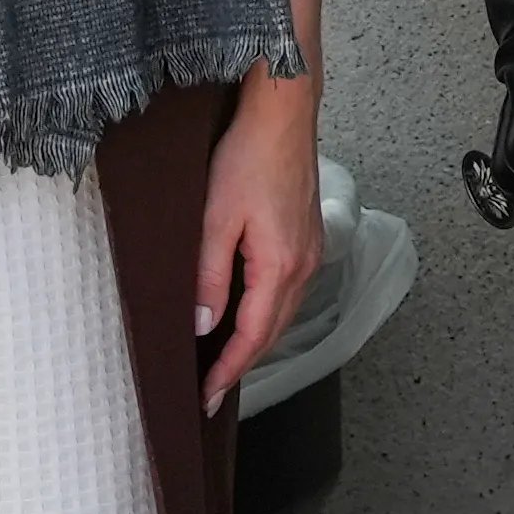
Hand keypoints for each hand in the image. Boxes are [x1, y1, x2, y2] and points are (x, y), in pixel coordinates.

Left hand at [198, 79, 323, 410]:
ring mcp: (311, 253)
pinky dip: (265, 314)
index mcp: (280, 267)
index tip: (207, 398)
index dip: (228, 371)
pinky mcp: (307, 239)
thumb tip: (202, 325)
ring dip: (254, 341)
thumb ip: (208, 277)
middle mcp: (304, 267)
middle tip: (211, 391)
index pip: (251, 336)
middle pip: (272, 332)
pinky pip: (287, 292)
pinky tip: (246, 316)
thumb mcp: (214, 220)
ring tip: (224, 362)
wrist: (283, 116)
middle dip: (242, 364)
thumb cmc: (247, 158)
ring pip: (281, 314)